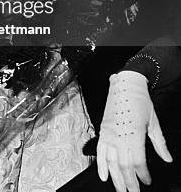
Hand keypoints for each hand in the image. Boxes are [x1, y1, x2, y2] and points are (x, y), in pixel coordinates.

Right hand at [97, 71, 172, 191]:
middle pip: (124, 165)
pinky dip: (101, 164)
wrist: (124, 85)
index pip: (138, 160)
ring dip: (116, 178)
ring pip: (110, 161)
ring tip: (120, 190)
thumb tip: (167, 158)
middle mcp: (119, 135)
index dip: (143, 173)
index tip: (148, 181)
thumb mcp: (154, 122)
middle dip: (129, 182)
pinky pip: (100, 151)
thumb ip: (160, 143)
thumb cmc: (140, 101)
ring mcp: (109, 133)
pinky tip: (104, 175)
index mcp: (134, 133)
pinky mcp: (103, 130)